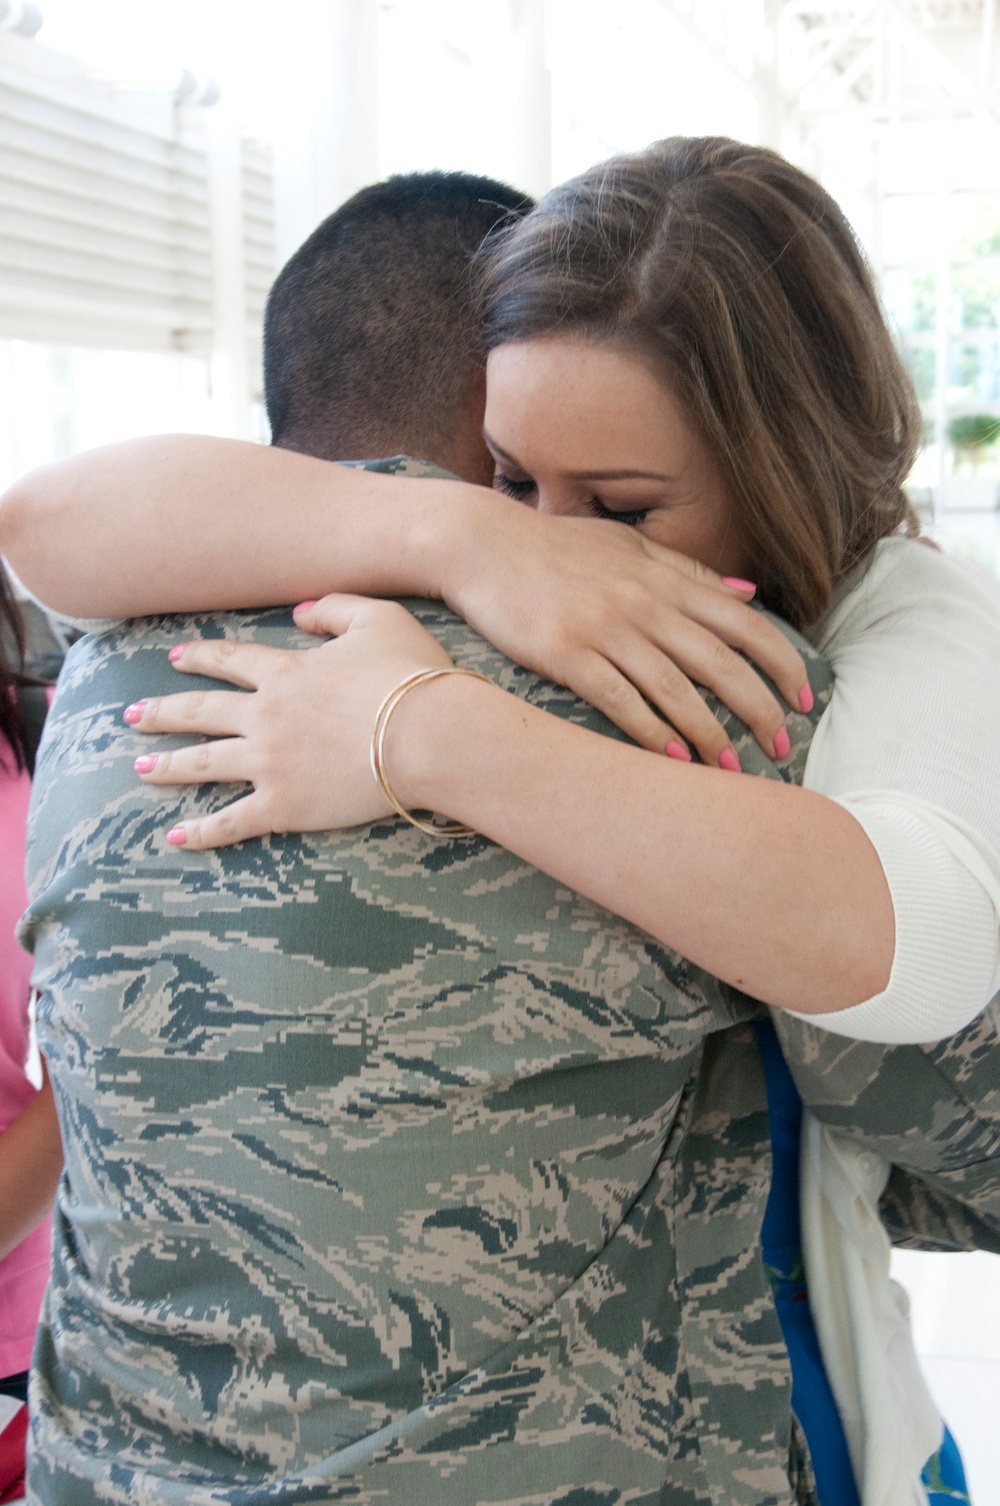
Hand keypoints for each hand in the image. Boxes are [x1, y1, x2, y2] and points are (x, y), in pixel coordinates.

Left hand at [128, 596, 453, 848]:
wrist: (431, 735)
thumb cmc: (412, 676)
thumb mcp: (379, 619)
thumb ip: (334, 609)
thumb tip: (297, 613)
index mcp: (286, 672)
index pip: (229, 661)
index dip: (199, 658)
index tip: (175, 659)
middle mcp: (265, 716)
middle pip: (200, 712)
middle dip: (162, 712)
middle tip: (132, 716)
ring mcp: (269, 763)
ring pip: (204, 763)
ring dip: (168, 765)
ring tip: (140, 768)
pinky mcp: (284, 805)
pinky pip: (231, 821)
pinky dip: (201, 831)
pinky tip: (175, 836)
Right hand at [441, 504, 810, 766]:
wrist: (482, 543)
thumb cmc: (556, 546)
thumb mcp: (629, 546)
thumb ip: (690, 571)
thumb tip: (751, 593)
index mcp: (666, 578)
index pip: (747, 624)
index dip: (783, 664)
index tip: (805, 700)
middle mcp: (645, 603)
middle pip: (722, 664)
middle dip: (759, 710)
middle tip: (779, 748)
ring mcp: (606, 628)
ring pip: (677, 689)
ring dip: (709, 734)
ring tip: (731, 769)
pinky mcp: (567, 653)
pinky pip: (620, 700)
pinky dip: (651, 733)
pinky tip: (672, 762)